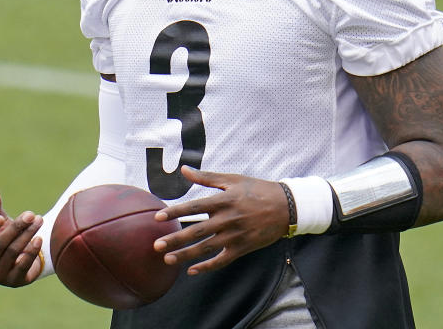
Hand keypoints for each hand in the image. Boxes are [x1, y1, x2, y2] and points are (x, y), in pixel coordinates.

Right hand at [0, 181, 43, 286]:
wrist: (21, 258)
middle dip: (16, 228)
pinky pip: (23, 266)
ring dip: (27, 235)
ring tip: (39, 220)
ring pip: (12, 253)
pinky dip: (31, 251)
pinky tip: (39, 239)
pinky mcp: (14, 283)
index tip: (1, 217)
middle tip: (31, 214)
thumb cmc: (4, 236)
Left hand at [152, 166, 289, 275]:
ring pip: (206, 248)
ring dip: (186, 255)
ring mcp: (235, 235)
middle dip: (175, 239)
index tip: (158, 217)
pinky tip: (192, 271)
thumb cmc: (257, 190)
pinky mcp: (243, 248)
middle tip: (156, 246)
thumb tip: (184, 169)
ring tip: (168, 260)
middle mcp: (228, 219)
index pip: (194, 207)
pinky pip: (222, 260)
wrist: (286, 206)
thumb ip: (207, 177)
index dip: (175, 212)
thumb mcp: (233, 180)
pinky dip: (207, 267)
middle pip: (197, 231)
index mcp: (224, 200)